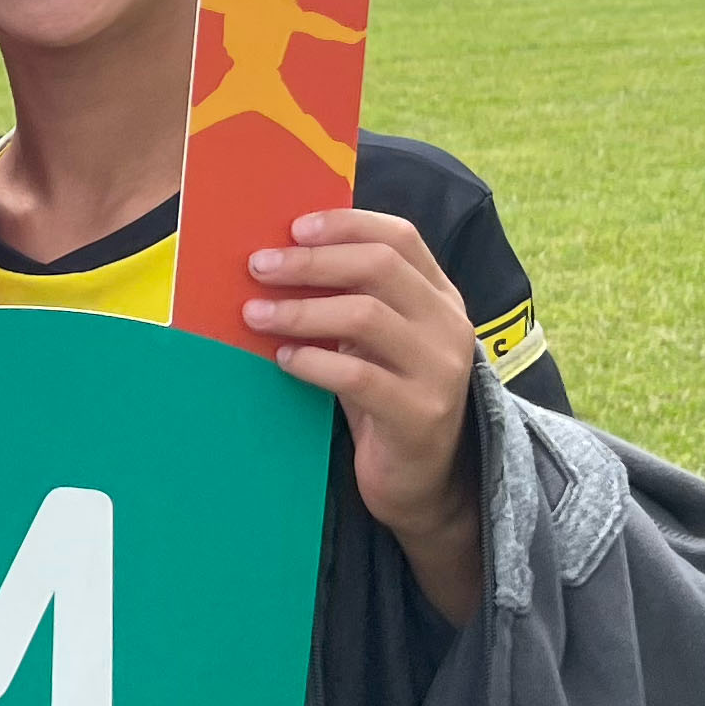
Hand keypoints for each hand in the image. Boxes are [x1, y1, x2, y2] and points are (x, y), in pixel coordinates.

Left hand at [246, 208, 485, 623]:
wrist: (425, 481)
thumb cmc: (385, 398)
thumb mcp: (376, 341)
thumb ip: (349, 299)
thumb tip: (278, 258)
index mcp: (439, 296)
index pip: (400, 237)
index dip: (345, 224)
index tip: (293, 227)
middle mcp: (448, 324)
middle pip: (379, 267)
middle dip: (311, 262)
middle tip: (258, 266)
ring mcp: (440, 370)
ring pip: (366, 316)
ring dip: (301, 310)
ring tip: (255, 314)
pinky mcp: (419, 414)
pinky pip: (357, 376)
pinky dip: (313, 362)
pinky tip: (284, 360)